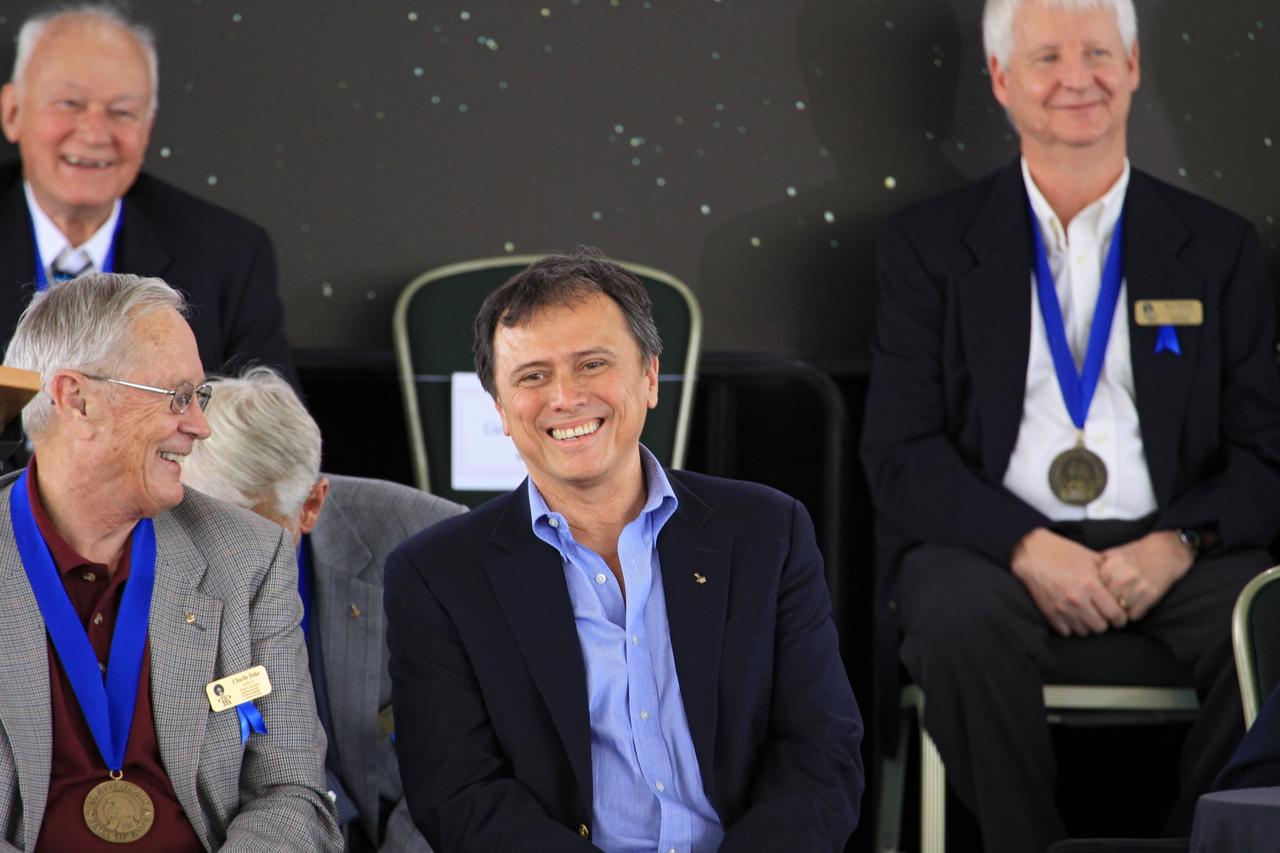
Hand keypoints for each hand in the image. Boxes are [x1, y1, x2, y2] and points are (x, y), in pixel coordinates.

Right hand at [1010, 527, 1126, 635]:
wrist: (1032, 553)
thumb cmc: (1062, 552)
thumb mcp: (1090, 557)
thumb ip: (1108, 572)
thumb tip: (1124, 583)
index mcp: (1090, 585)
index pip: (1115, 614)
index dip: (1121, 618)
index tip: (1120, 617)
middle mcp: (1077, 600)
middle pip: (1100, 627)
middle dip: (1104, 622)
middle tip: (1102, 615)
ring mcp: (1061, 608)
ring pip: (1083, 631)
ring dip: (1087, 625)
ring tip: (1086, 615)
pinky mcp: (1049, 612)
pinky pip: (1066, 631)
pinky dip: (1071, 626)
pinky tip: (1072, 616)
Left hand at [1098, 531, 1193, 620]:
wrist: (1164, 553)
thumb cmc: (1134, 555)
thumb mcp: (1112, 555)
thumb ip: (1096, 567)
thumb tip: (1080, 583)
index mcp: (1110, 565)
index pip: (1093, 589)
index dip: (1092, 595)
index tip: (1093, 598)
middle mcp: (1122, 577)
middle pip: (1104, 602)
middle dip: (1103, 606)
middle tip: (1104, 608)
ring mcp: (1136, 588)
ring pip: (1118, 612)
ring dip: (1117, 613)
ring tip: (1118, 609)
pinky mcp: (1150, 597)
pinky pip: (1133, 616)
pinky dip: (1132, 614)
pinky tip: (1132, 607)